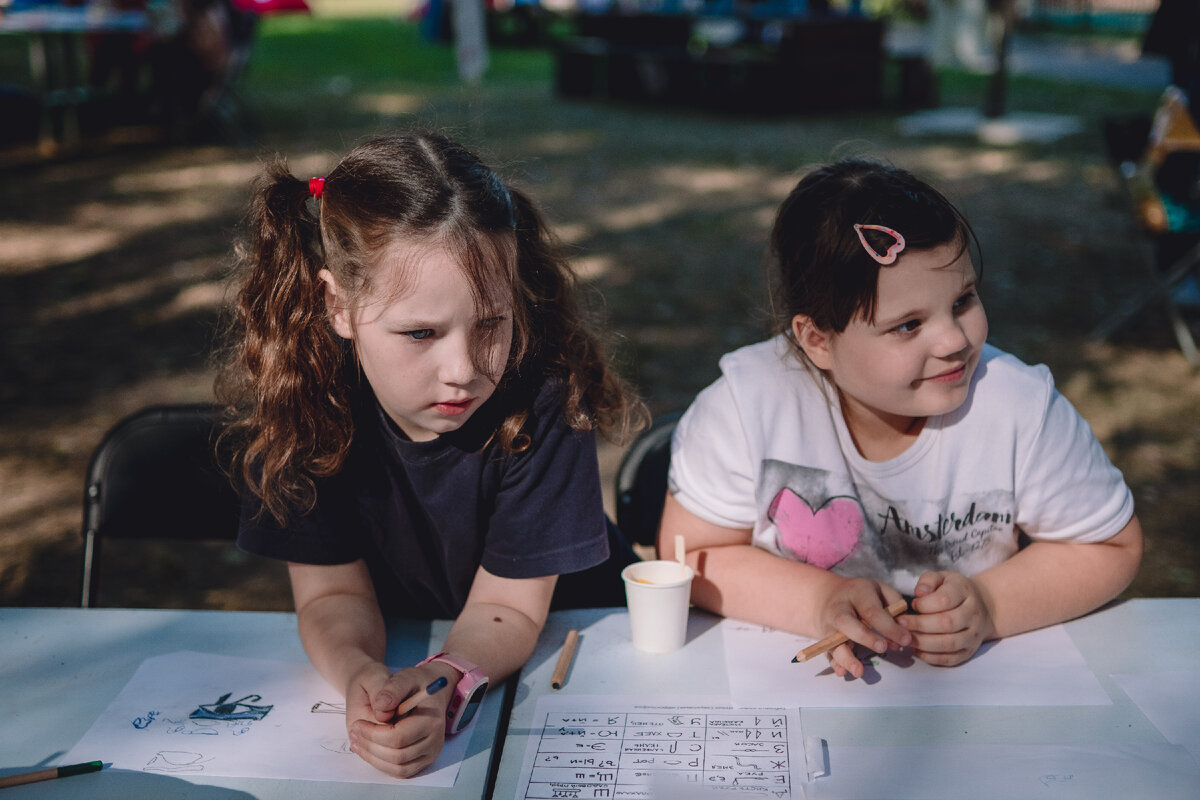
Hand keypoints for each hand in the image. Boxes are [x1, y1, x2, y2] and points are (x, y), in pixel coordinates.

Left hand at [344, 662, 454, 777]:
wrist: (430, 692)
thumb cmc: (416, 684)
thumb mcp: (404, 677)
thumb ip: (392, 689)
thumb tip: (381, 709)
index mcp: (431, 721)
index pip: (398, 737)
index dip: (373, 734)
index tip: (357, 724)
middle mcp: (435, 741)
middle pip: (397, 756)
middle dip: (370, 746)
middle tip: (354, 732)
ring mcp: (430, 754)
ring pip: (397, 768)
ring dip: (373, 758)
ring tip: (357, 741)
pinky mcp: (423, 760)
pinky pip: (400, 771)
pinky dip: (381, 763)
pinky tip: (367, 749)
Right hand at [818, 577, 910, 678]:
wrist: (827, 596)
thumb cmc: (861, 595)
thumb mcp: (880, 589)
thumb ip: (895, 604)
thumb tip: (903, 628)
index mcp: (856, 593)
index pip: (872, 611)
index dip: (889, 626)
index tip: (905, 640)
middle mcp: (839, 609)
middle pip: (846, 622)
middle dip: (864, 636)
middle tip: (882, 648)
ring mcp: (829, 626)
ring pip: (832, 641)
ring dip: (845, 657)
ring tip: (858, 671)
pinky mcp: (825, 640)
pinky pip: (827, 653)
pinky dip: (834, 663)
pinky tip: (842, 672)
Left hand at [900, 571, 994, 665]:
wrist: (982, 606)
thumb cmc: (954, 590)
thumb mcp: (942, 577)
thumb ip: (928, 581)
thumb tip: (919, 592)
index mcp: (965, 592)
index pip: (944, 600)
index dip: (924, 604)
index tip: (912, 604)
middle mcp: (973, 615)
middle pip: (947, 623)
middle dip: (919, 625)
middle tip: (901, 623)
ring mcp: (973, 635)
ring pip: (949, 644)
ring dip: (923, 643)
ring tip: (905, 638)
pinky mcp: (969, 651)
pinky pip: (950, 659)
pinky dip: (930, 657)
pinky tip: (916, 649)